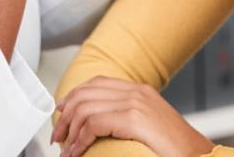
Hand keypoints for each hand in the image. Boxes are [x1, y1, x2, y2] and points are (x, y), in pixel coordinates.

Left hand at [52, 76, 214, 156]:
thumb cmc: (177, 149)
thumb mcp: (150, 127)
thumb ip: (127, 120)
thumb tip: (99, 129)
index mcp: (140, 91)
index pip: (97, 83)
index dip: (74, 97)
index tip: (61, 114)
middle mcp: (136, 92)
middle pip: (86, 93)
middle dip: (65, 115)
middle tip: (57, 137)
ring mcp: (136, 103)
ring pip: (85, 108)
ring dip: (68, 131)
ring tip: (65, 150)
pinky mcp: (134, 118)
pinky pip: (93, 124)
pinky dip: (79, 140)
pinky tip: (76, 152)